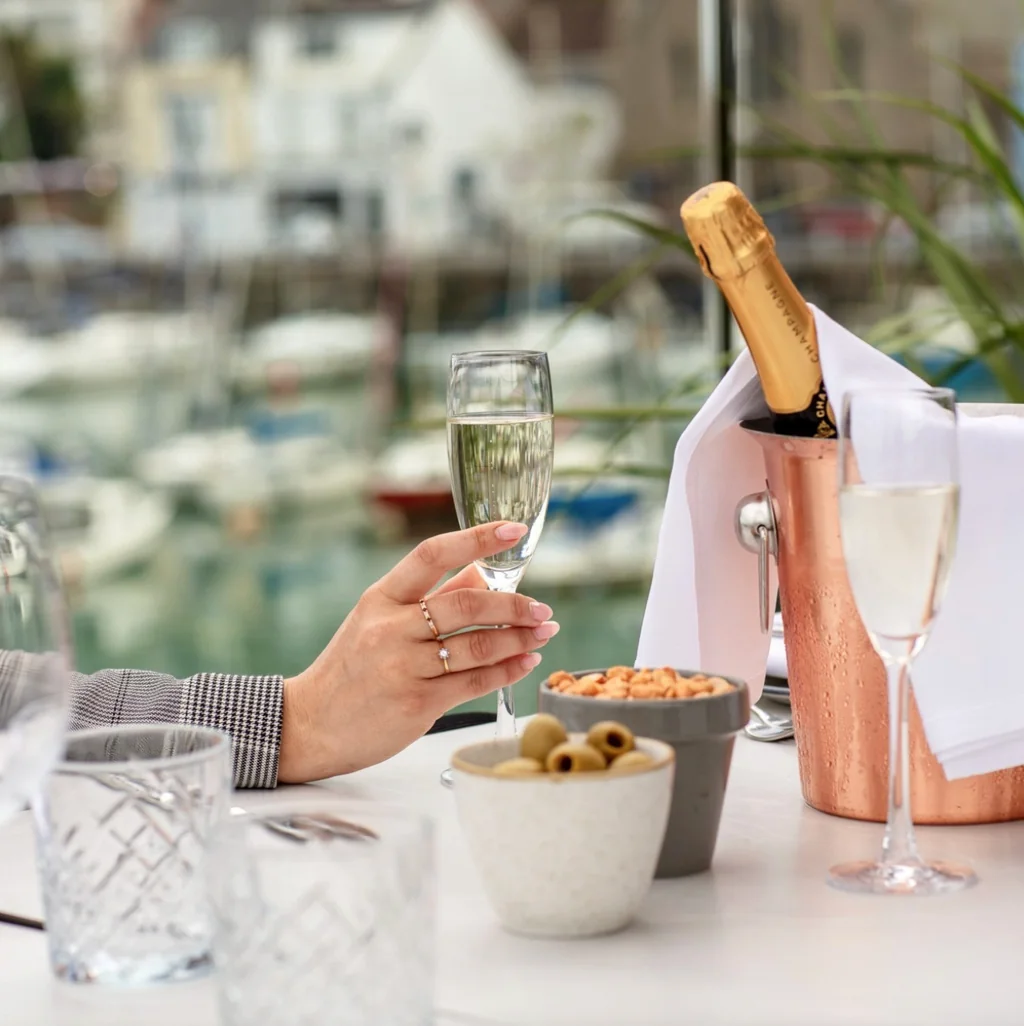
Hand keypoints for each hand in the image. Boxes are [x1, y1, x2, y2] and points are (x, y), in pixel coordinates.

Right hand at [277, 522, 557, 782]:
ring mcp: (404, 666)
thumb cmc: (350, 670)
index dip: (476, 538)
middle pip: (466, 604)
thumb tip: (480, 572)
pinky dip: (507, 670)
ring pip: (476, 646)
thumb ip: (431, 597)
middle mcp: (391, 628)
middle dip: (513, 604)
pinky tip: (526, 661)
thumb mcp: (379, 621)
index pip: (432, 554)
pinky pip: (474, 681)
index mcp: (381, 598)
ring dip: (519, 638)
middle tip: (542, 608)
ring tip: (544, 633)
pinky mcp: (418, 702)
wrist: (310, 725)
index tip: (512, 529)